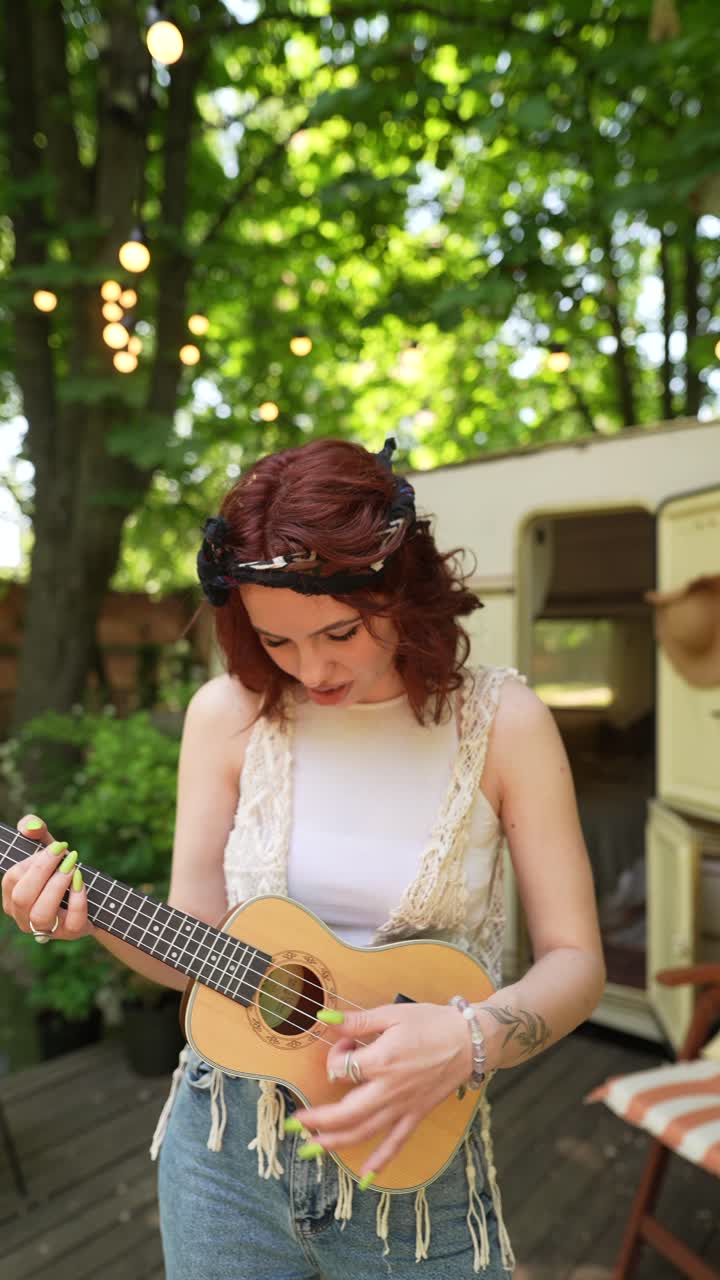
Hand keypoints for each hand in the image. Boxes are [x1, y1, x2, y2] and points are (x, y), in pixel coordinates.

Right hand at [1, 815, 93, 940]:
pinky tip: (82, 882)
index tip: (57, 847)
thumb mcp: (46, 846)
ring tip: (73, 868)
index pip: (12, 879)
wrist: (91, 894)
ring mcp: (45, 928)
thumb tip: (31, 827)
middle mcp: (23, 916)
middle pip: (22, 897)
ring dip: (58, 886)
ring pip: (40, 914)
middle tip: (65, 853)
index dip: (34, 861)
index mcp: (12, 896)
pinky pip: (70, 922)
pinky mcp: (70, 933)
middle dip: (44, 871)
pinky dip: (78, 900)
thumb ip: (33, 828)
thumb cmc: (59, 868)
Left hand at [293, 1001, 473, 1176]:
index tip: (343, 1042)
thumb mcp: (392, 1014)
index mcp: (381, 1060)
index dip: (335, 1055)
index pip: (342, 1068)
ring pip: (364, 1132)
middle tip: (295, 1123)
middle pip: (345, 1113)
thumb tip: (324, 1020)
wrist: (470, 1041)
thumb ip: (356, 1021)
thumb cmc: (432, 1022)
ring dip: (336, 1143)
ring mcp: (403, 1106)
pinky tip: (366, 1175)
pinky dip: (380, 1160)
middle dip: (317, 1120)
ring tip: (312, 1149)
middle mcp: (389, 1089)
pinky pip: (396, 1143)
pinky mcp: (416, 1115)